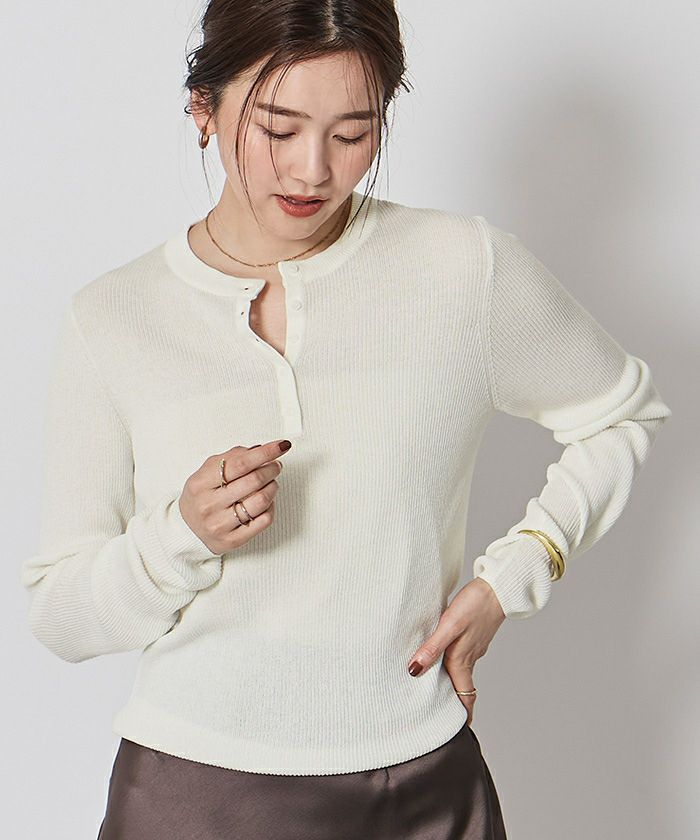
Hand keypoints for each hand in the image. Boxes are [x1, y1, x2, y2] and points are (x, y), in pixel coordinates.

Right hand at [178, 439, 291, 554]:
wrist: (187, 530)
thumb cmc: (202, 496)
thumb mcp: (207, 472)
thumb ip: (232, 457)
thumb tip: (260, 449)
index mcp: (201, 484)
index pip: (240, 463)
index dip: (265, 452)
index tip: (281, 446)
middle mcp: (209, 505)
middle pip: (253, 481)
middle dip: (272, 468)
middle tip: (276, 465)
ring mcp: (220, 525)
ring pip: (261, 501)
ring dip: (273, 487)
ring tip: (271, 482)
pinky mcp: (233, 540)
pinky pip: (264, 520)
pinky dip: (271, 507)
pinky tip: (266, 502)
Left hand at [407, 578, 505, 723]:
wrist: (498, 586)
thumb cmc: (475, 605)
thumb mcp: (449, 626)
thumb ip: (432, 648)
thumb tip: (414, 671)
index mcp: (463, 660)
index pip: (464, 696)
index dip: (462, 715)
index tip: (455, 731)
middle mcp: (470, 657)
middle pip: (462, 686)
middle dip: (454, 701)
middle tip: (440, 714)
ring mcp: (475, 645)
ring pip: (462, 669)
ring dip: (452, 680)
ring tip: (434, 685)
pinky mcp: (475, 633)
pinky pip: (463, 654)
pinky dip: (453, 661)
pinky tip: (443, 653)